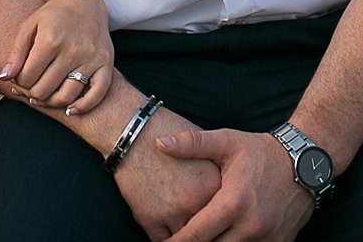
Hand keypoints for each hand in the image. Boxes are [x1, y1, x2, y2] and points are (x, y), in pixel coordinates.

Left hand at [0, 0, 113, 114]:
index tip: (19, 79)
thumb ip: (16, 53)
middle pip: (44, 90)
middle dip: (31, 93)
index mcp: (50, 39)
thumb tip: (3, 79)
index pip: (27, 78)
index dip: (18, 82)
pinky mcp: (106, 63)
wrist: (85, 1)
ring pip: (66, 96)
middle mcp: (72, 50)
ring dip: (51, 103)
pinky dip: (83, 107)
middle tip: (28, 90)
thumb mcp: (29, 27)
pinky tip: (70, 110)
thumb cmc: (52, 15)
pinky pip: (97, 94)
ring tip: (43, 97)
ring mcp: (91, 58)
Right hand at [109, 104, 221, 240]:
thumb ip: (217, 178)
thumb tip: (230, 202)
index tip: (218, 223)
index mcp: (214, 185)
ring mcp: (172, 212)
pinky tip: (167, 234)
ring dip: (184, 236)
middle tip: (202, 230)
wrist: (132, 131)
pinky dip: (165, 239)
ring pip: (185, 238)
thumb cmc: (168, 135)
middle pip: (207, 231)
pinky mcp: (149, 219)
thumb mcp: (202, 150)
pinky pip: (161, 241)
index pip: (224, 216)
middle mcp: (196, 202)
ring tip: (186, 233)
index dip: (221, 221)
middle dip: (205, 232)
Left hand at [154, 126, 314, 241]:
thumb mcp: (227, 141)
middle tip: (179, 241)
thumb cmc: (261, 151)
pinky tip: (225, 241)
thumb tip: (160, 143)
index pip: (195, 234)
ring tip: (201, 240)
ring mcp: (267, 238)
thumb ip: (193, 144)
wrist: (306, 163)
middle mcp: (250, 226)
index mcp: (233, 202)